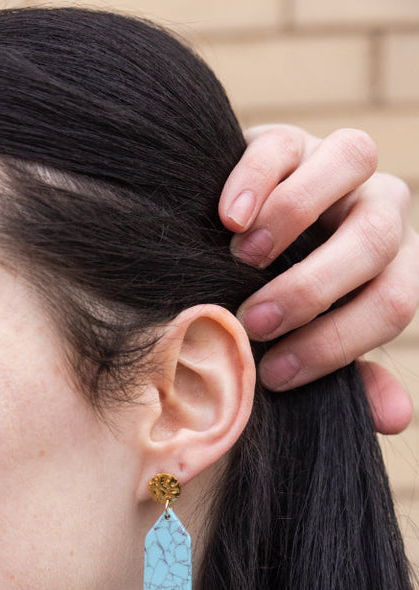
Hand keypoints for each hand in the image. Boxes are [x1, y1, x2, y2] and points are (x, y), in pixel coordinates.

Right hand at [219, 125, 417, 433]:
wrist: (236, 245)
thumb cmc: (281, 308)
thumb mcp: (313, 342)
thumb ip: (352, 377)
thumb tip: (395, 416)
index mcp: (396, 268)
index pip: (394, 304)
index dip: (337, 344)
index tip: (274, 375)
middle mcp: (381, 211)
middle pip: (375, 240)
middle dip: (313, 288)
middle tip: (256, 323)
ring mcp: (341, 167)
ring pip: (352, 162)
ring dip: (293, 216)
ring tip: (241, 259)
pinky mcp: (291, 140)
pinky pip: (284, 145)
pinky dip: (254, 180)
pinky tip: (226, 219)